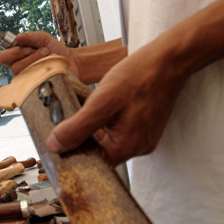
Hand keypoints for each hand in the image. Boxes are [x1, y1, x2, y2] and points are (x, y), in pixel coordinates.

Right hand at [0, 31, 78, 76]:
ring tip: (48, 57)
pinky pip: (32, 81)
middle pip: (12, 66)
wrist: (70, 62)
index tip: (28, 48)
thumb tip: (18, 37)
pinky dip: (42, 71)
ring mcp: (25, 80)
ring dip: (38, 61)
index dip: (13, 52)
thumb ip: (30, 36)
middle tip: (42, 51)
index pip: (2, 56)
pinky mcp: (33, 87)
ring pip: (23, 72)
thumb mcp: (43, 38)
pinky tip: (49, 68)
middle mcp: (18, 69)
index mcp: (16, 56)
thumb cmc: (54, 50)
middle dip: (29, 57)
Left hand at [45, 45, 183, 165]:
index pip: (92, 163)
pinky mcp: (144, 125)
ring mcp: (142, 136)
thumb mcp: (100, 103)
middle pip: (100, 152)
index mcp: (127, 147)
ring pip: (108, 139)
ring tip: (86, 108)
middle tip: (67, 120)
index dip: (73, 153)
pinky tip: (101, 105)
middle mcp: (137, 147)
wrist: (167, 60)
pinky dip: (106, 120)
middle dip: (82, 138)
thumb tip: (56, 146)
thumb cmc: (138, 78)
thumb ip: (77, 128)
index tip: (57, 142)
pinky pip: (118, 129)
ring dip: (93, 127)